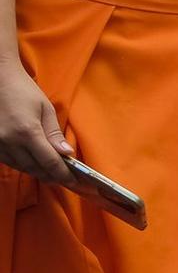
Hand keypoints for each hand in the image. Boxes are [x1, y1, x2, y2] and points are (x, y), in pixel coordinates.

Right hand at [0, 62, 70, 183]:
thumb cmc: (23, 90)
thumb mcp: (45, 109)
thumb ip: (54, 134)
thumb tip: (66, 154)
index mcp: (27, 132)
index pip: (49, 162)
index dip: (63, 175)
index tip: (74, 181)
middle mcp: (10, 142)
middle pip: (35, 169)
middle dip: (52, 176)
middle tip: (65, 180)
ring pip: (21, 167)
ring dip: (37, 172)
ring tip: (52, 174)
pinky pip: (9, 161)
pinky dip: (23, 165)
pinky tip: (33, 163)